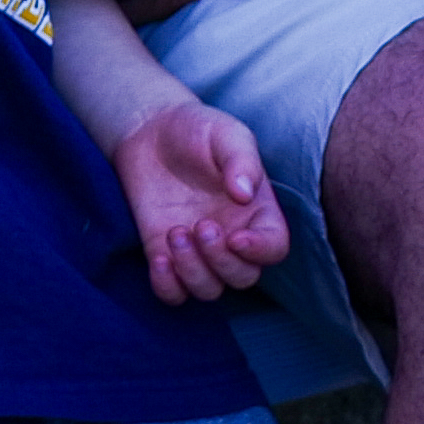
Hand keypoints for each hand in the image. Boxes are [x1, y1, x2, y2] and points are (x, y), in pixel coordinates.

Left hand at [113, 98, 289, 305]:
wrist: (149, 130)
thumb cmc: (196, 129)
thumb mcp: (225, 133)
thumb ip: (241, 159)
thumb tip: (244, 193)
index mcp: (256, 211)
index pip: (274, 247)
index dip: (260, 251)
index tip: (236, 237)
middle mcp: (231, 237)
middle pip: (243, 277)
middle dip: (222, 261)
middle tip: (201, 225)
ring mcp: (198, 251)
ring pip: (209, 290)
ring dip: (193, 271)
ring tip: (176, 232)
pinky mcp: (166, 255)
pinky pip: (173, 294)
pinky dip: (168, 287)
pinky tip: (159, 258)